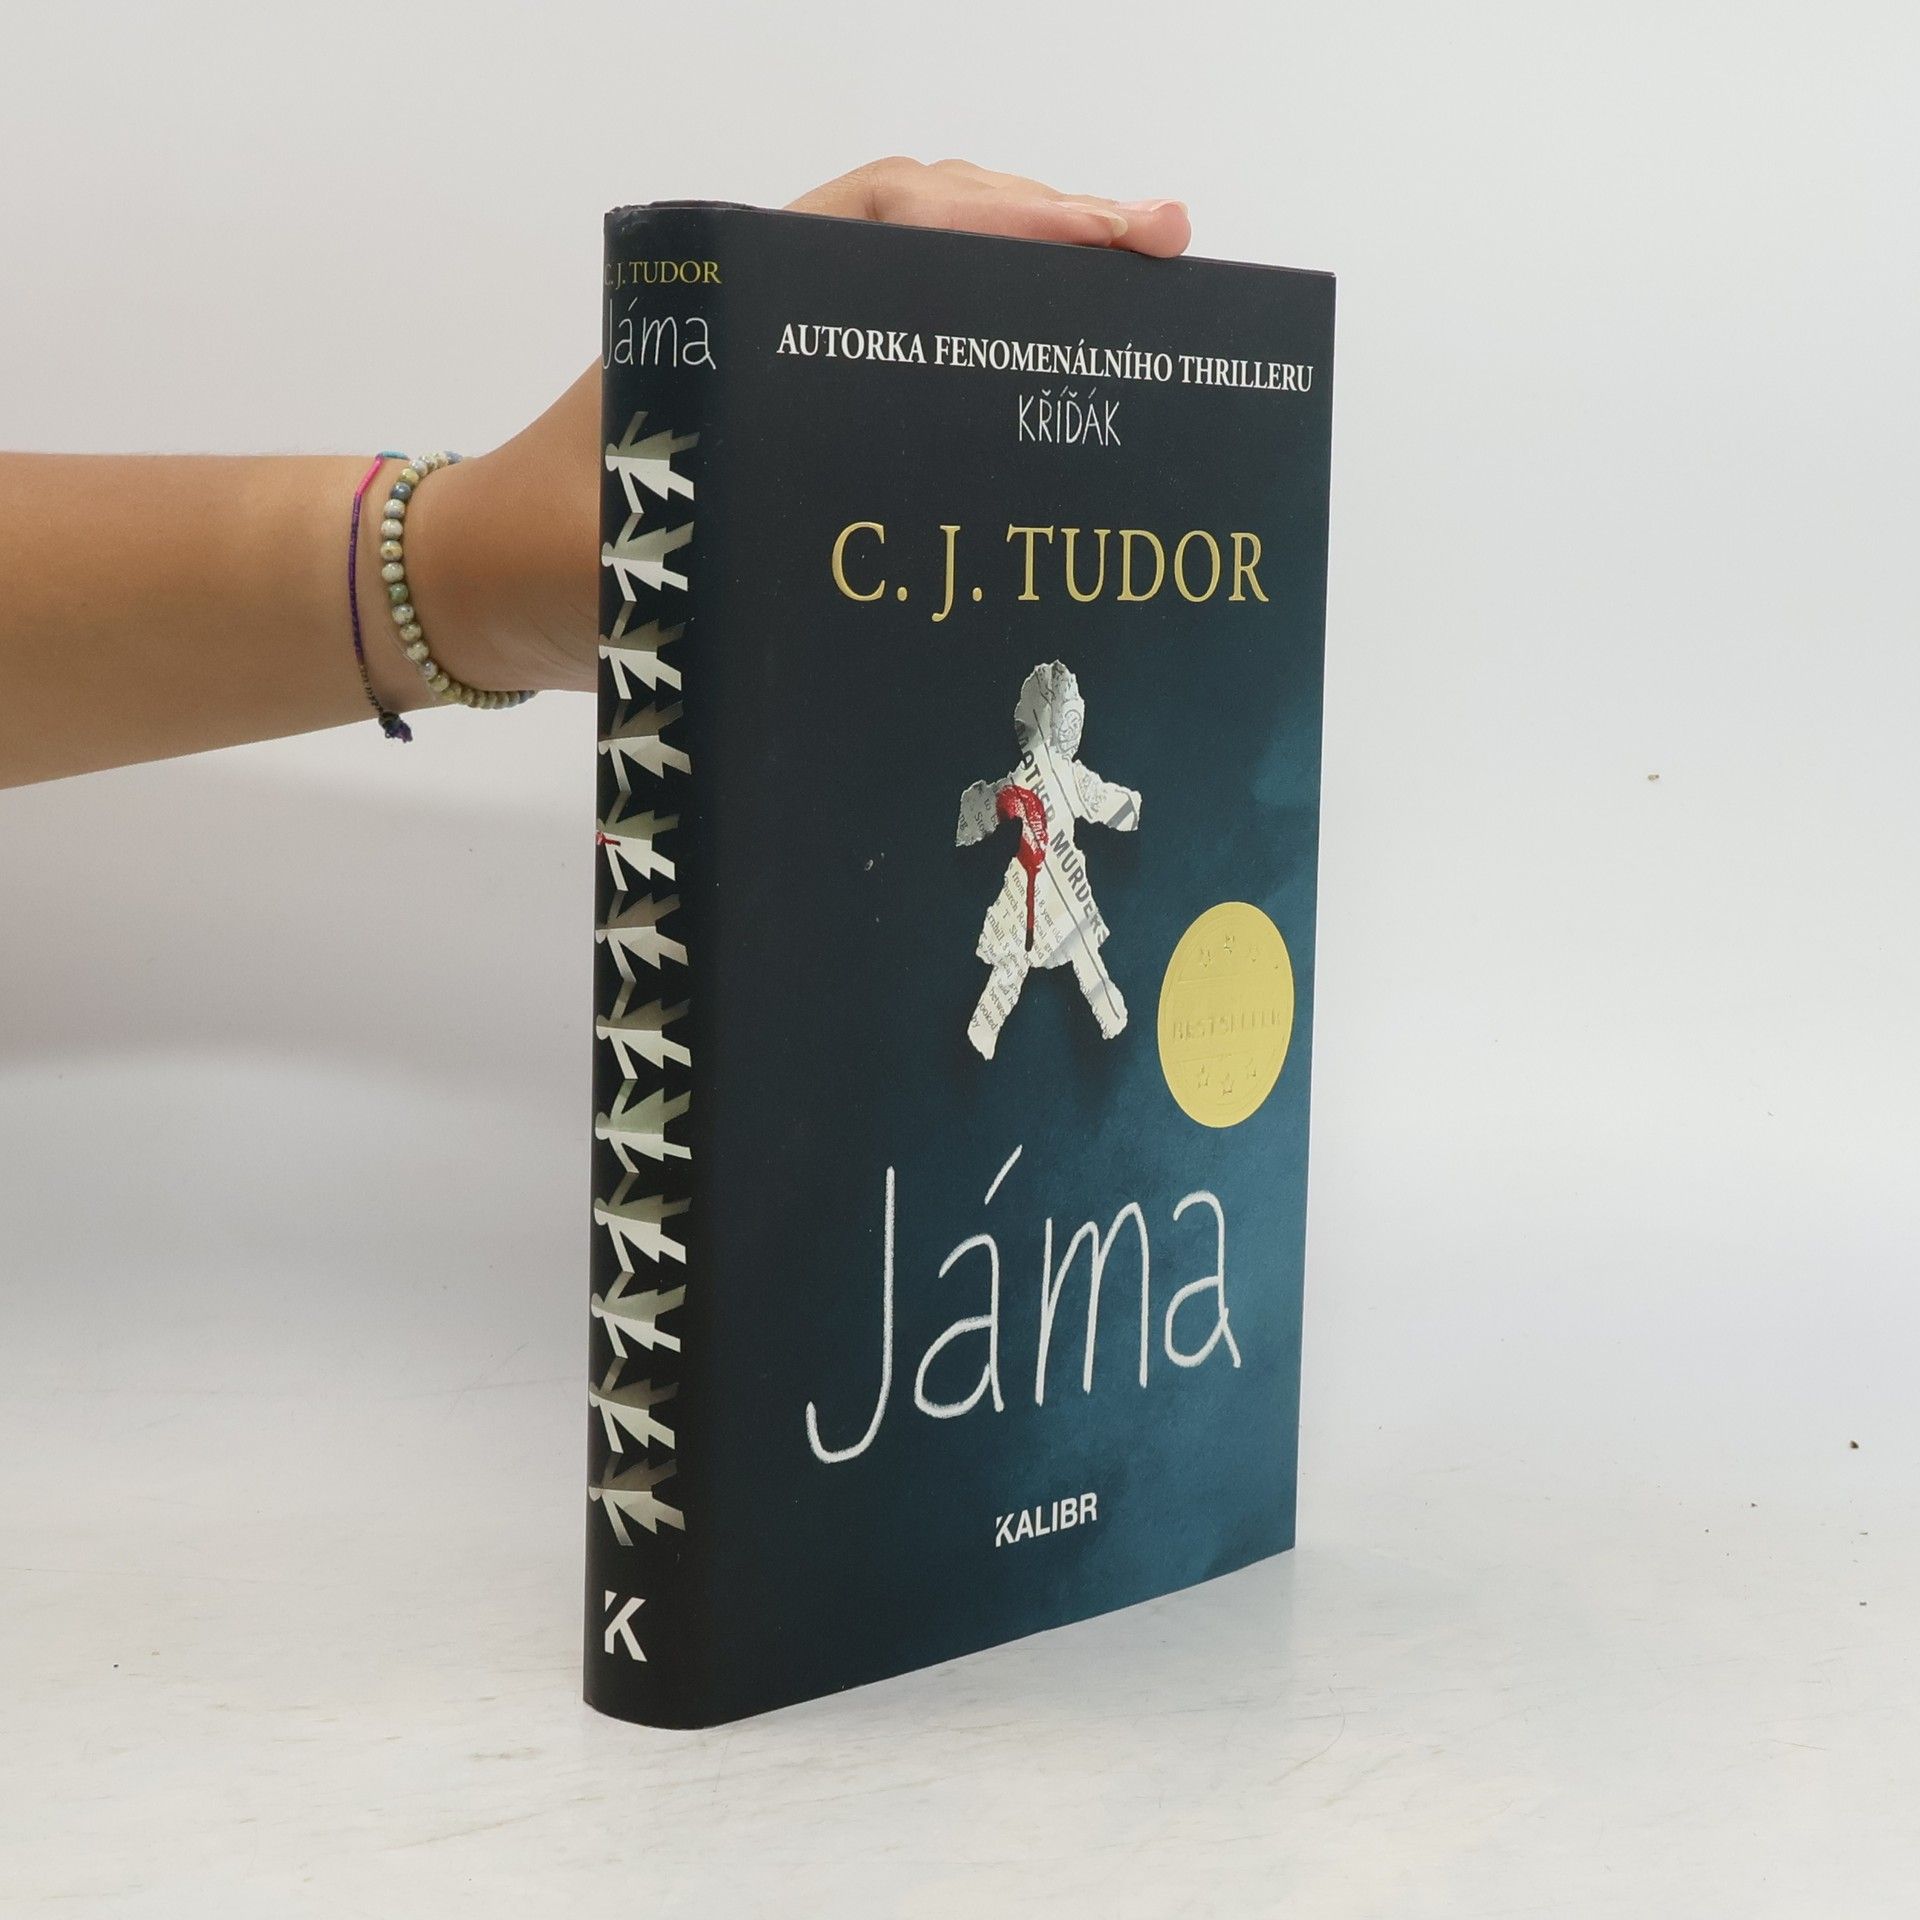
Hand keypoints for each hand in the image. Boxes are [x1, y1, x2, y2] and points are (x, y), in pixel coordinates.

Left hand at [422, 160, 1191, 696]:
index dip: (1006, 219)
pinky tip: (1049, 406)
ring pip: (925, 296)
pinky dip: (982, 373)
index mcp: (735, 306)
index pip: (887, 221)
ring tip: (1136, 307)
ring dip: (1025, 290)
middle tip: (1163, 252)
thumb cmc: (545, 556)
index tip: (1111, 239)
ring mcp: (783, 368)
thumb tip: (879, 562)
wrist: (474, 591)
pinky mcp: (791, 430)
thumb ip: (734, 542)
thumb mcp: (642, 546)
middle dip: (1047, 233)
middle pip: (927, 233)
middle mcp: (769, 316)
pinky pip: (905, 375)